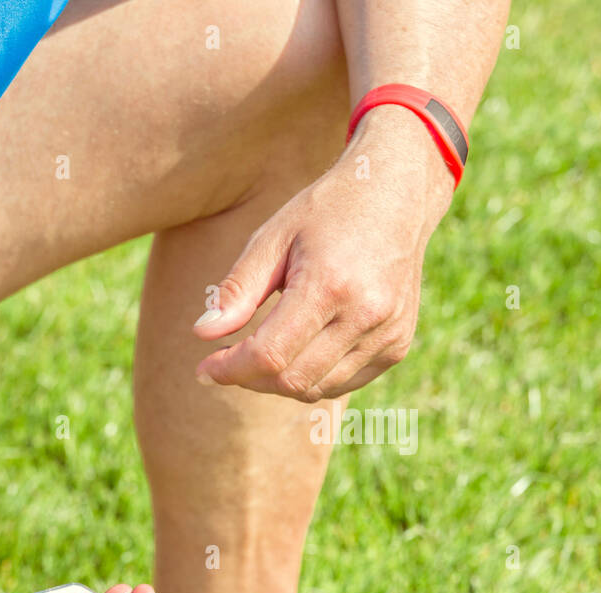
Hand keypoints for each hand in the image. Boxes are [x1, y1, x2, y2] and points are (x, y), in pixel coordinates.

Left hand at [193, 107, 454, 401]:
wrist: (395, 196)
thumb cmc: (325, 212)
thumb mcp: (273, 238)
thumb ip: (238, 289)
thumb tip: (202, 334)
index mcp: (330, 285)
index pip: (270, 355)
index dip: (231, 369)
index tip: (205, 368)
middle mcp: (366, 315)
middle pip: (292, 379)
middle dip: (250, 379)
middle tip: (228, 361)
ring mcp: (388, 334)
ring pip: (318, 388)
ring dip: (280, 382)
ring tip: (260, 354)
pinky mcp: (398, 344)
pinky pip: (345, 383)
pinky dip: (314, 378)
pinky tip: (298, 352)